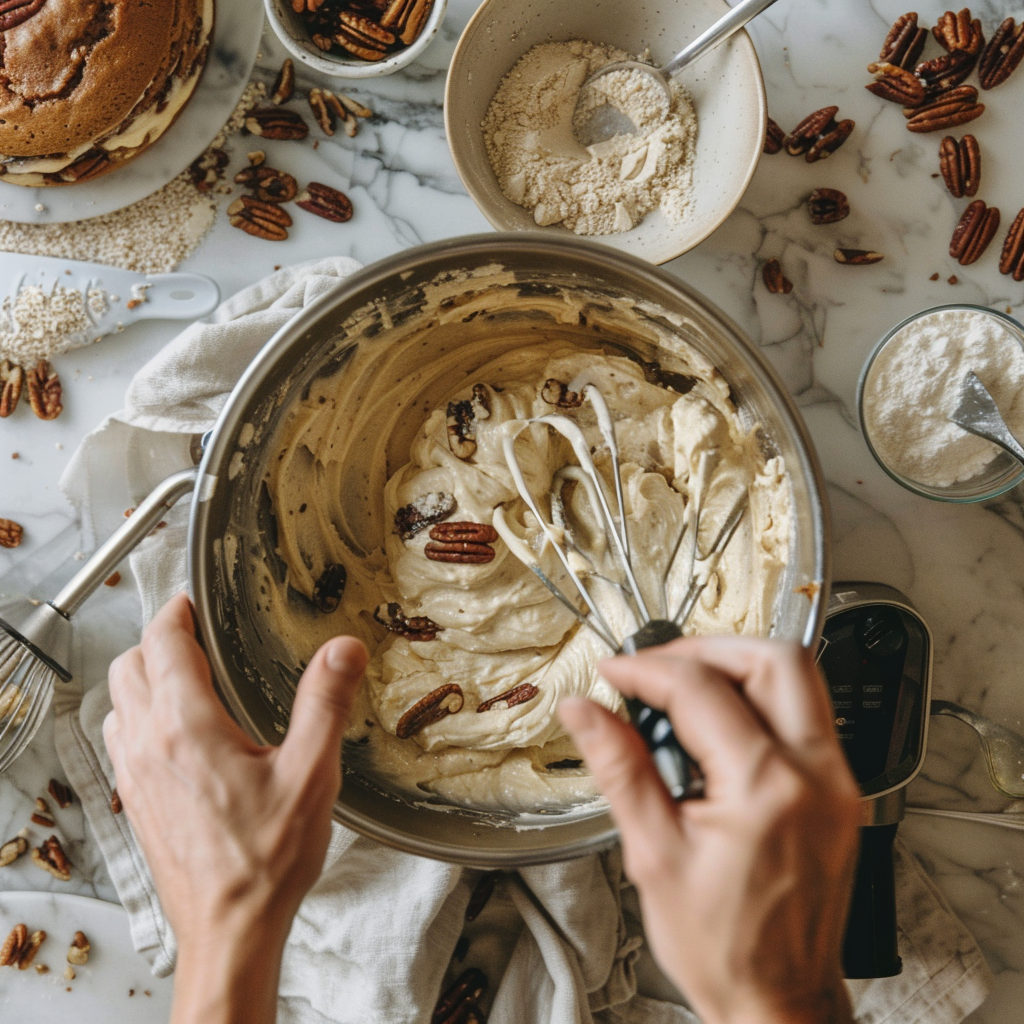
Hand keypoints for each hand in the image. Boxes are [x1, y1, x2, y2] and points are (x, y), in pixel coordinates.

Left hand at [103, 592, 366, 1023]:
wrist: (228, 930)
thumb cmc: (265, 860)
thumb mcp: (311, 775)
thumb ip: (325, 704)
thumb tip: (343, 649)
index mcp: (186, 728)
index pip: (162, 645)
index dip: (176, 612)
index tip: (193, 600)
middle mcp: (149, 746)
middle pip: (129, 666)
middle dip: (157, 639)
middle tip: (194, 631)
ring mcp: (135, 776)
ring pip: (118, 702)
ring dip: (143, 676)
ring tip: (186, 674)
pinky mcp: (137, 802)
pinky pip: (121, 739)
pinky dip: (138, 715)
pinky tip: (175, 731)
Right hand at [559, 637, 859, 1023]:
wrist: (781, 1002)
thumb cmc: (724, 947)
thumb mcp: (653, 854)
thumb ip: (620, 767)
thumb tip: (584, 712)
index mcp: (766, 788)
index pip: (700, 689)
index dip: (645, 670)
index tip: (614, 674)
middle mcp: (816, 775)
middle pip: (773, 659)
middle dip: (707, 647)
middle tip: (658, 665)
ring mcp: (839, 782)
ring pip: (801, 678)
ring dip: (740, 665)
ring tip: (687, 686)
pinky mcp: (843, 793)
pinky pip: (809, 715)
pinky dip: (763, 699)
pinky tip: (723, 724)